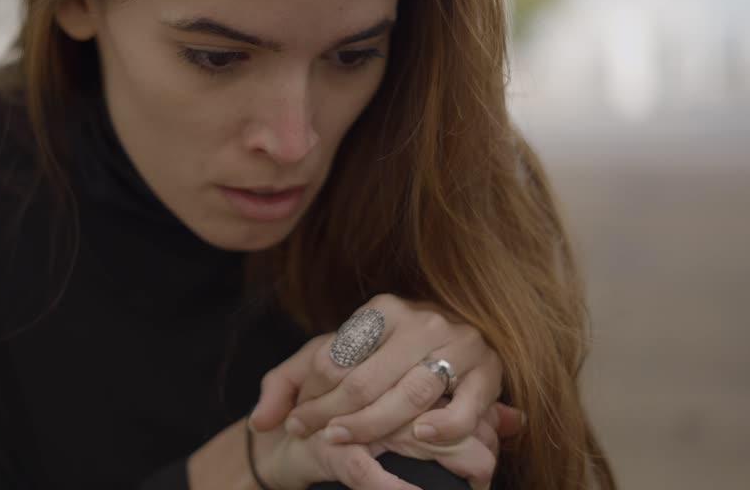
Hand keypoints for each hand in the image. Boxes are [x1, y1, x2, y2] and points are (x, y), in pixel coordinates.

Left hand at [251, 295, 518, 478]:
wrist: (452, 345)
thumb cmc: (381, 357)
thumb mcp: (332, 358)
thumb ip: (288, 382)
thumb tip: (260, 422)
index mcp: (383, 308)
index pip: (338, 356)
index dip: (311, 396)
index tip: (295, 423)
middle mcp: (423, 320)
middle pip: (369, 378)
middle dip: (336, 415)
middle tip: (318, 438)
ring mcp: (460, 344)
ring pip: (414, 391)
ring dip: (377, 424)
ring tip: (348, 441)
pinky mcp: (489, 372)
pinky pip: (466, 404)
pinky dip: (446, 424)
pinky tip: (421, 437)